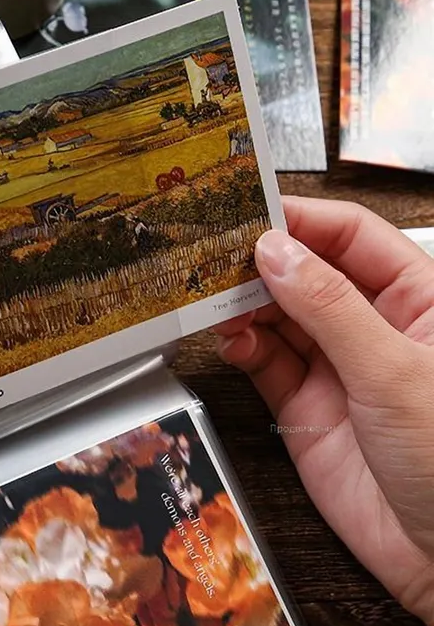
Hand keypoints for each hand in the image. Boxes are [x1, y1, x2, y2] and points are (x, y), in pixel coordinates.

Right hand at [215, 195, 433, 625]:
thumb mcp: (394, 369)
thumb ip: (329, 308)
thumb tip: (277, 252)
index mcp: (421, 299)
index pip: (353, 236)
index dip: (303, 220)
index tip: (251, 214)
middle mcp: (376, 328)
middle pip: (309, 273)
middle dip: (263, 262)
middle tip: (215, 258)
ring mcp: (339, 370)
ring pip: (280, 317)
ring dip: (245, 305)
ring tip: (213, 299)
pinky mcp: (306, 411)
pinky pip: (265, 364)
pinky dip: (242, 347)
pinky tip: (229, 338)